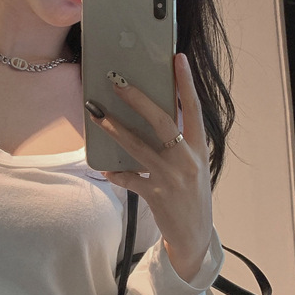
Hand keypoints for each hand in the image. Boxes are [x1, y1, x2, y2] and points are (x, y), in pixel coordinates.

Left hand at [87, 54, 213, 281]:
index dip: (186, 83)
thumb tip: (152, 115)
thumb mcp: (193, 165)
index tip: (178, 58)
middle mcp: (187, 160)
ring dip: (115, 128)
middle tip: (117, 80)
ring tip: (96, 113)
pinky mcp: (155, 194)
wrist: (195, 235)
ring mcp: (171, 178)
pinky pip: (128, 179)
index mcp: (198, 148)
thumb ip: (177, 143)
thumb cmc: (191, 194)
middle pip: (161, 121)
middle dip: (137, 98)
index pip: (193, 108)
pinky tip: (104, 167)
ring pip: (138, 146)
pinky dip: (115, 172)